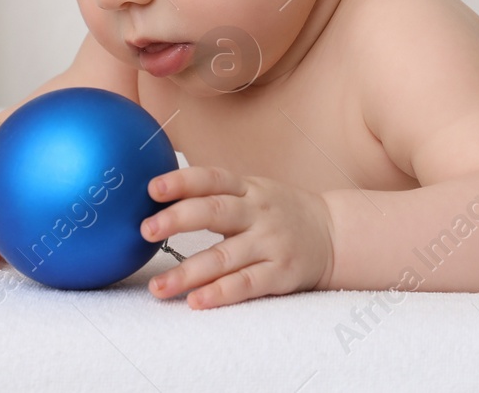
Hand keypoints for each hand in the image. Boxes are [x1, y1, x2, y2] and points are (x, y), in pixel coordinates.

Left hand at [141, 166, 334, 308]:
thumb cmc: (279, 213)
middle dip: (178, 219)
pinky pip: (247, 284)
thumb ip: (215, 195)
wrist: (333, 234)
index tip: (152, 187)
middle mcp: (258, 212)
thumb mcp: (253, 192)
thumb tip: (157, 197)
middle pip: (215, 211)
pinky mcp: (280, 273)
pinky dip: (221, 293)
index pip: (212, 178)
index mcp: (248, 188)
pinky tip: (196, 301)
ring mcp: (270, 243)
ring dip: (188, 272)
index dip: (182, 181)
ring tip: (158, 287)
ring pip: (224, 256)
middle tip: (146, 230)